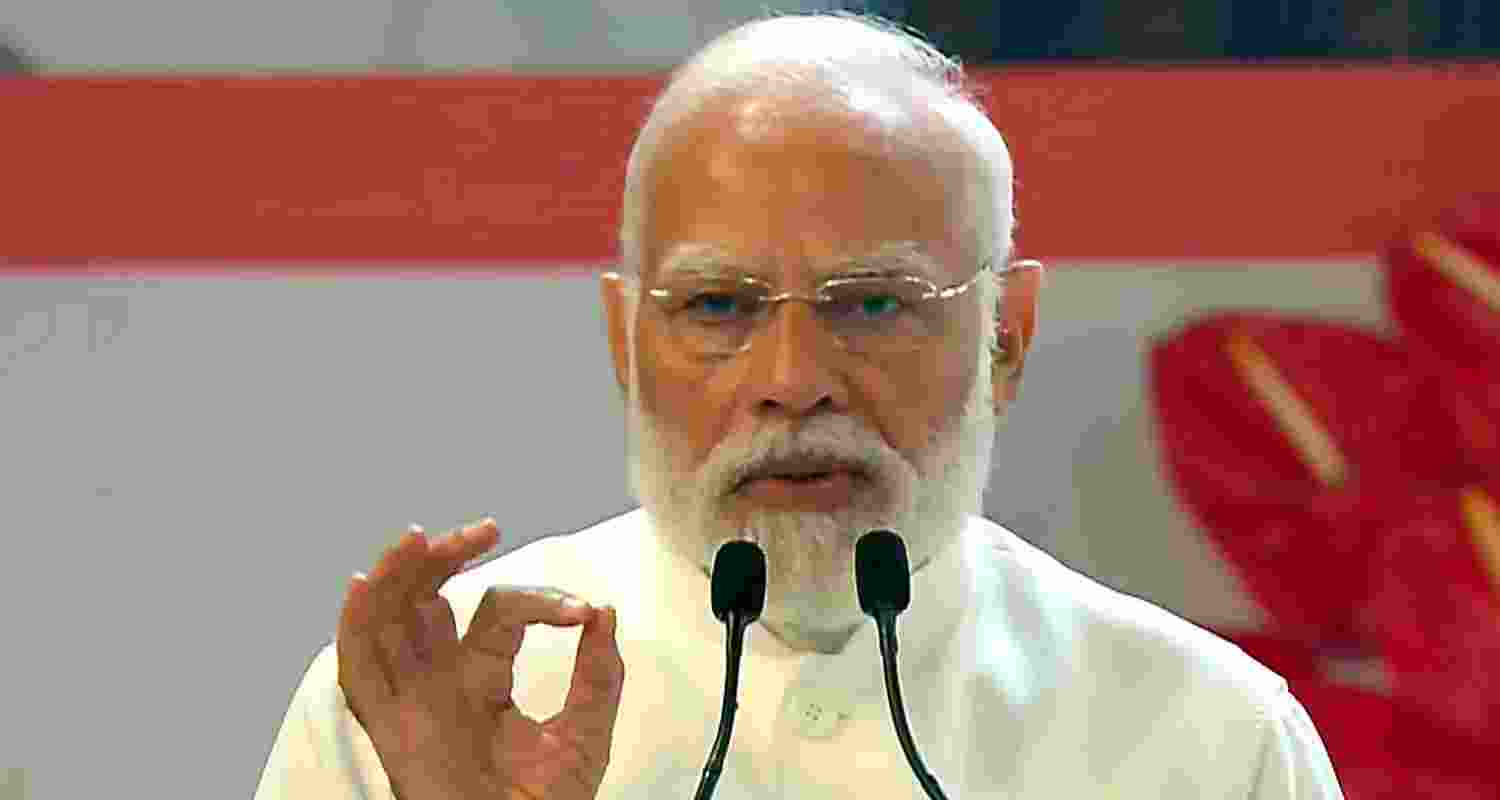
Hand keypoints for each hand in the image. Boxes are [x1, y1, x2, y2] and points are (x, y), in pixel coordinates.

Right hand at [337, 519, 624, 799]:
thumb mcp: (584, 734)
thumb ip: (598, 677)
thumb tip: (605, 613)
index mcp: (482, 677)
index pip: (500, 612)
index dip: (540, 601)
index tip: (581, 612)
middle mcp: (439, 682)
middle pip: (423, 600)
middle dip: (444, 557)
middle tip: (482, 531)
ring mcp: (412, 702)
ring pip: (385, 622)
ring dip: (394, 575)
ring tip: (417, 538)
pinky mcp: (390, 730)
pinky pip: (357, 674)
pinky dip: (353, 627)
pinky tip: (360, 586)